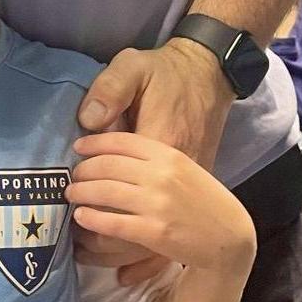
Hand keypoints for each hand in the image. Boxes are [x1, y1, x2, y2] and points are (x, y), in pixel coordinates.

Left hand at [75, 40, 235, 282]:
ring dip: (87, 201)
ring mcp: (163, 205)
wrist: (230, 128)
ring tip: (72, 200)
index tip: (75, 150)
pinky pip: (125, 231)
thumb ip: (114, 86)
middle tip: (70, 179)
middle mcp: (163, 175)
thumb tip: (87, 118)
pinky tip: (87, 222)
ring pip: (113, 203)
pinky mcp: (165, 231)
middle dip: (85, 177)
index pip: (117, 146)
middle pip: (111, 174)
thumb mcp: (144, 69)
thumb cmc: (185, 96)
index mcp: (162, 142)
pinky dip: (102, 227)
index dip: (92, 148)